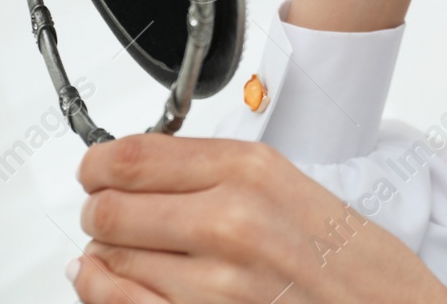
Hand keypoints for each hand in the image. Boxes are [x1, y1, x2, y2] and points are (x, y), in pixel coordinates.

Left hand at [71, 133, 446, 303]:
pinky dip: (104, 293)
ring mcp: (214, 283)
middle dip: (97, 211)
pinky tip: (108, 283)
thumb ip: (216, 174)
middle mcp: (228, 221)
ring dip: (103, 255)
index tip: (94, 169)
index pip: (133, 156)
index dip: (97, 164)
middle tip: (102, 211)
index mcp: (249, 171)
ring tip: (117, 250)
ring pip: (109, 260)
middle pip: (109, 209)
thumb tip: (143, 174)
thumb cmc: (352, 260)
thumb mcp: (289, 186)